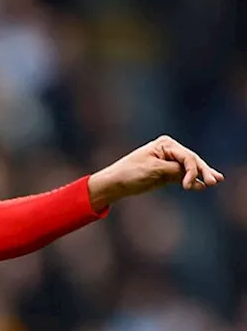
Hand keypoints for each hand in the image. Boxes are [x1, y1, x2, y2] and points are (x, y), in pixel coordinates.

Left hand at [88, 135, 223, 209]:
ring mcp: (170, 161)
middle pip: (192, 161)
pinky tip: (201, 186)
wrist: (115, 183)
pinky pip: (183, 176)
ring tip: (216, 181)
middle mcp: (170, 150)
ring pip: (190, 169)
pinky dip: (192, 181)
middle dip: (203, 171)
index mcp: (165, 144)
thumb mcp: (154, 170)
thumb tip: (192, 174)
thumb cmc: (131, 173)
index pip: (186, 157)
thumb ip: (175, 170)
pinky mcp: (167, 173)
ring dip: (202, 175)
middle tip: (216, 181)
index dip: (192, 171)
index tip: (187, 186)